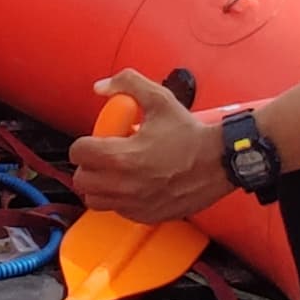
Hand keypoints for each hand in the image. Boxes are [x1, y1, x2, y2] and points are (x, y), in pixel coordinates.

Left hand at [67, 69, 226, 221]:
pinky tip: (133, 184)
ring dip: (99, 186)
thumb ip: (127, 83)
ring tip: (114, 172)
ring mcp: (135, 204)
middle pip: (82, 181)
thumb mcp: (159, 98)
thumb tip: (101, 87)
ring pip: (95, 200)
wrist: (221, 161)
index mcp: (122, 156)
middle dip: (88, 166)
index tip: (94, 140)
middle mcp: (125, 184)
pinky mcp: (147, 216)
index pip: (79, 153)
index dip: (84, 143)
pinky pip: (118, 211)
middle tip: (102, 156)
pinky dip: (119, 200)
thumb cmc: (191, 133)